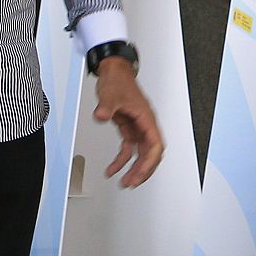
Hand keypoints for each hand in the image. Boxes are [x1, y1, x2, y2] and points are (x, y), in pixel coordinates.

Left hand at [91, 57, 163, 187]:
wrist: (114, 72)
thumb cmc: (118, 81)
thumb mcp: (111, 95)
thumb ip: (106, 107)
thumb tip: (101, 115)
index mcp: (146, 118)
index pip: (154, 145)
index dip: (149, 162)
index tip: (139, 173)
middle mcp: (144, 124)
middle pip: (150, 153)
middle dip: (143, 170)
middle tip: (132, 183)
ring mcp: (137, 127)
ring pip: (140, 154)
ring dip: (134, 169)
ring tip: (125, 182)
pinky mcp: (128, 127)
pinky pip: (128, 148)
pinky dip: (121, 160)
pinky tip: (112, 169)